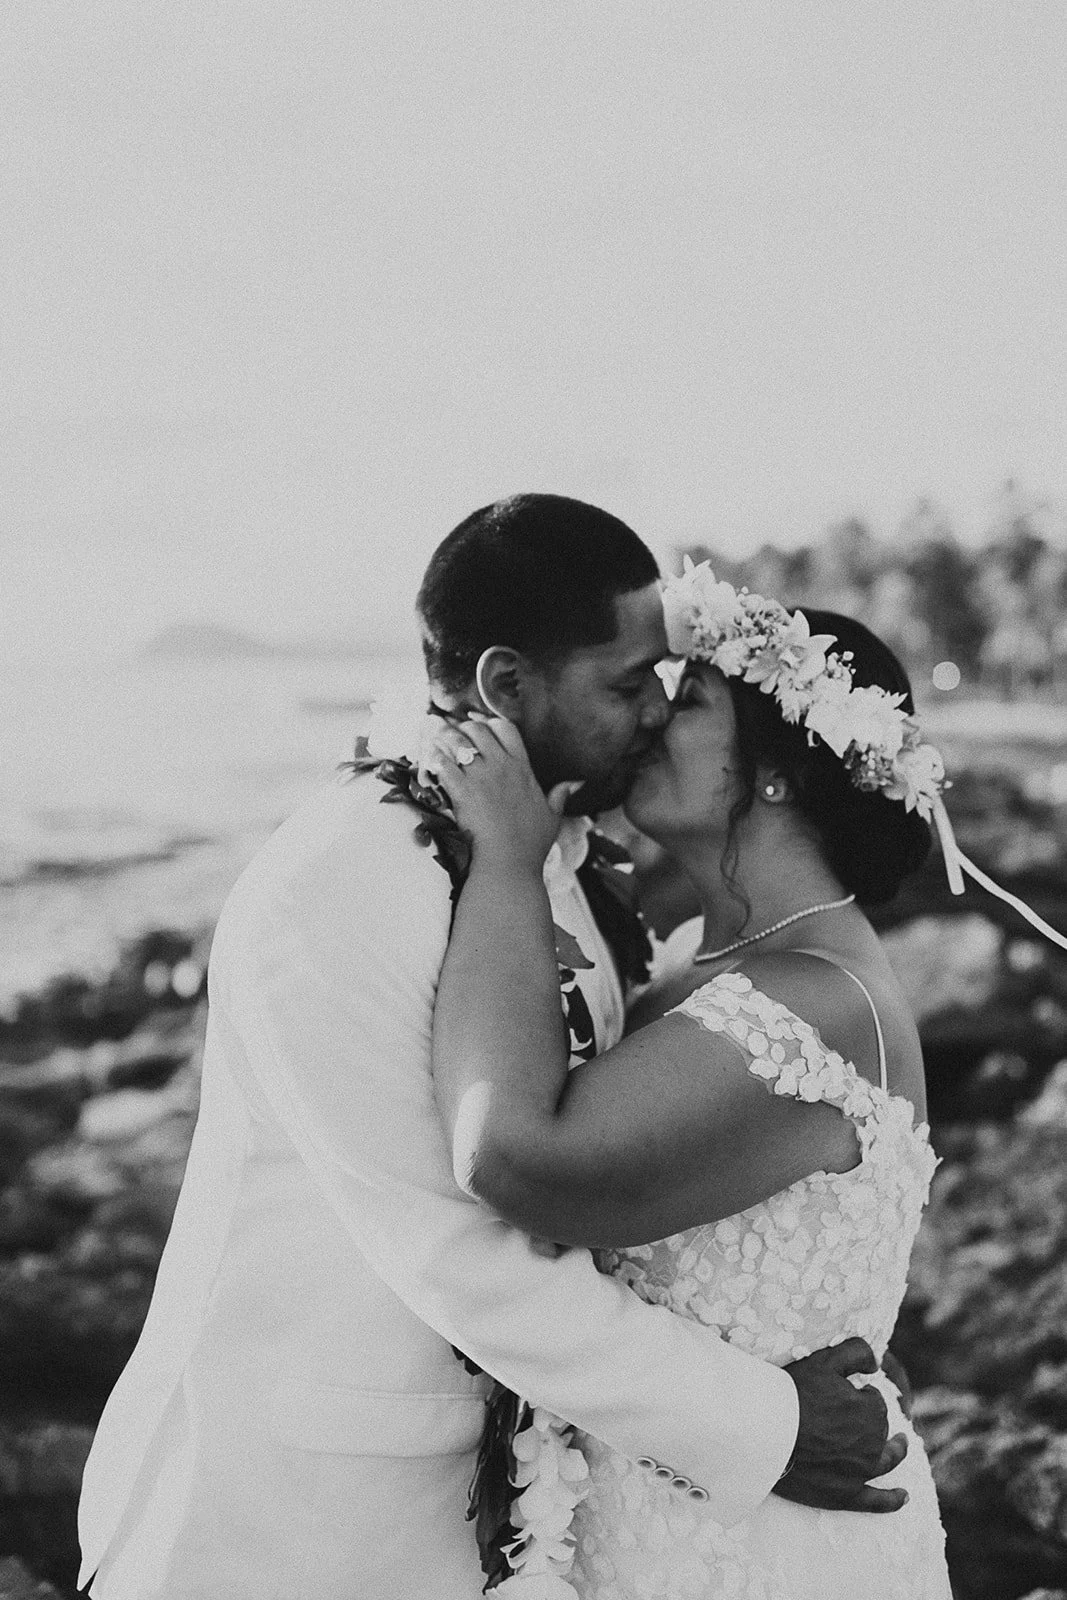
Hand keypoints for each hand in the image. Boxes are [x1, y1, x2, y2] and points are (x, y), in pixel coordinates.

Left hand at [425, 716, 576, 875]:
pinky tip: (430, 762)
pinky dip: (434, 760)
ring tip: (437, 743)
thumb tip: (576, 783)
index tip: (483, 730)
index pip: (506, 728)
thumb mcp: (552, 816)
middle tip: (456, 736)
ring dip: (445, 739)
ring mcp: (480, 777)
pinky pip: (442, 764)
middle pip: (477, 729)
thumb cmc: (531, 843)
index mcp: (522, 768)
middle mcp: (501, 766)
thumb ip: (560, 795)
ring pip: (457, 742)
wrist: (509, 862)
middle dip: (464, 729)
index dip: (491, 725)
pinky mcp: (461, 791)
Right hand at [775, 1338, 908, 1512]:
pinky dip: (892, 1500)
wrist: (766, 1435)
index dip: (858, 1395)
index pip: (874, 1401)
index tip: (838, 1392)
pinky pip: (876, 1502)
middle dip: (870, 1419)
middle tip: (849, 1412)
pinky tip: (903, 1497)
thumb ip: (857, 1352)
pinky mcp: (845, 1495)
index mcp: (871, 1412)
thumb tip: (876, 1364)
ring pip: (886, 1461)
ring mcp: (861, 1473)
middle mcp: (872, 1445)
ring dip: (895, 1452)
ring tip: (900, 1445)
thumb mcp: (825, 1360)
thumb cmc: (794, 1394)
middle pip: (879, 1430)